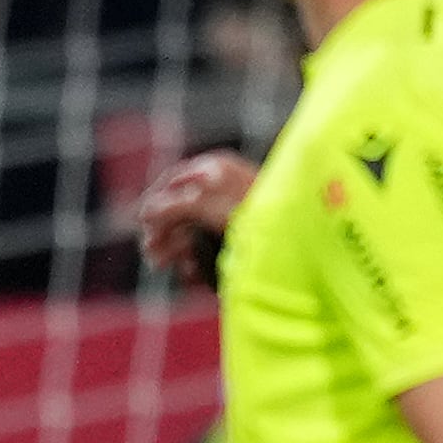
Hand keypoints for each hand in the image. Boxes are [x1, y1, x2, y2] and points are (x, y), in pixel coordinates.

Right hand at [132, 152, 254, 282]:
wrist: (299, 238)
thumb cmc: (256, 214)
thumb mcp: (207, 205)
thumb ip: (173, 205)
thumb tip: (145, 211)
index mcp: (214, 169)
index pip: (171, 182)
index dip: (154, 205)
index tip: (143, 226)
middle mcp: (221, 188)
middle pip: (179, 209)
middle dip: (163, 232)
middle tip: (152, 255)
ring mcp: (230, 213)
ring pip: (191, 231)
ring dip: (174, 250)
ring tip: (167, 266)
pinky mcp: (239, 239)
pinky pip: (208, 247)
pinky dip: (196, 260)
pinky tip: (190, 273)